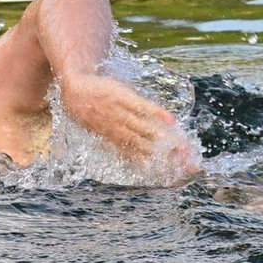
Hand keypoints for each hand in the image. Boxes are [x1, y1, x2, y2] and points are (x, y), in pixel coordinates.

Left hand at [60, 73, 199, 177]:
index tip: (174, 175)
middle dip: (169, 157)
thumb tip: (130, 154)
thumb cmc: (86, 111)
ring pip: (149, 130)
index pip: (141, 157)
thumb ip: (114, 142)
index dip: (157, 166)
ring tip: (184, 149)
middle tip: (188, 166)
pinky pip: (143, 107)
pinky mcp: (125, 97)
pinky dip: (157, 113)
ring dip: (168, 140)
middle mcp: (122, 131)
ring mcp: (123, 114)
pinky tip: (171, 120)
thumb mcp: (97, 132)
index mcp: (116, 141)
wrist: (74, 88)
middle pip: (149, 147)